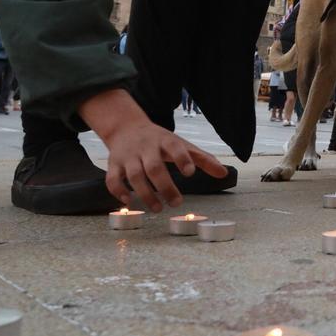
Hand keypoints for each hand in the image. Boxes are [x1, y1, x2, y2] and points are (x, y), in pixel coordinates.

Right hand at [80, 89, 227, 211]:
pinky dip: (119, 192)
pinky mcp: (114, 164)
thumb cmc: (160, 141)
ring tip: (157, 208)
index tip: (190, 173)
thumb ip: (202, 159)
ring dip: (145, 194)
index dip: (182, 159)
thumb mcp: (182, 144)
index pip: (174, 147)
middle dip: (165, 186)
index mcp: (165, 141)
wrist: (126, 127)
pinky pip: (112, 179)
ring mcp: (128, 156)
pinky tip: (130, 202)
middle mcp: (145, 147)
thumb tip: (224, 173)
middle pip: (154, 167)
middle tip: (176, 203)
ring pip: (133, 175)